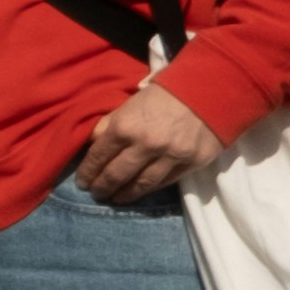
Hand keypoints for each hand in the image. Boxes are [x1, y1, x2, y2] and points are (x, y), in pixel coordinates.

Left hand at [78, 81, 225, 207]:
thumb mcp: (128, 104)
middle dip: (102, 187)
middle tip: (96, 194)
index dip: (88, 172)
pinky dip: (150, 189)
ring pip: (142, 184)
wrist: (208, 91)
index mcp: (124, 127)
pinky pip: (166, 181)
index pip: (98, 156)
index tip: (82, 182)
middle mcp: (146, 145)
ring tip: (116, 199)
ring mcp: (170, 156)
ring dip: (125, 195)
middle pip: (117, 175)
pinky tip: (140, 191)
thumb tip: (91, 146)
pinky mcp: (192, 163)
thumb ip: (109, 125)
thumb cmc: (163, 94)